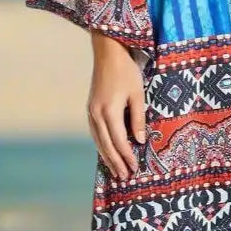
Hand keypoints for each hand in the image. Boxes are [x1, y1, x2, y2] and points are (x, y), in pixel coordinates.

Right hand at [87, 33, 145, 180]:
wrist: (107, 52)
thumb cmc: (127, 71)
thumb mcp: (138, 94)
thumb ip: (138, 118)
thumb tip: (139, 140)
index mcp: (109, 111)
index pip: (120, 141)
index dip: (127, 156)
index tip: (135, 168)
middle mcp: (96, 114)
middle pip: (107, 145)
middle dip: (116, 162)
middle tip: (124, 177)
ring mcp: (91, 112)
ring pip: (98, 141)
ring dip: (107, 157)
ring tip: (115, 171)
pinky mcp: (90, 108)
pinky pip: (95, 133)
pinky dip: (101, 145)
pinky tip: (106, 152)